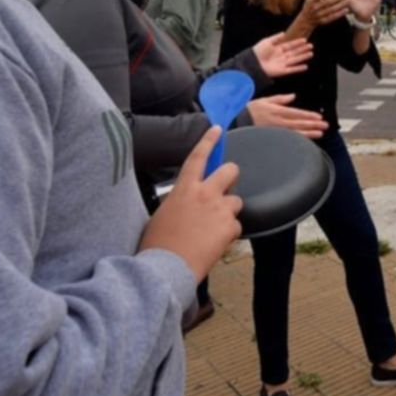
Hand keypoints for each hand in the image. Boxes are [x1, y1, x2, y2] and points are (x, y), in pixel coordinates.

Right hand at [139, 127, 242, 281]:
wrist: (165, 267)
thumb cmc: (157, 244)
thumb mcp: (163, 214)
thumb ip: (180, 202)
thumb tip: (188, 205)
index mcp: (184, 189)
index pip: (198, 157)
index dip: (208, 141)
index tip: (216, 129)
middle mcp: (205, 194)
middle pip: (230, 171)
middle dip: (231, 176)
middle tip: (225, 189)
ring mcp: (220, 209)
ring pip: (237, 201)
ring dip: (228, 212)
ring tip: (212, 228)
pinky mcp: (230, 227)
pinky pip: (236, 226)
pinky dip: (228, 234)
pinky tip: (214, 244)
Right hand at [246, 94, 328, 138]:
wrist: (235, 121)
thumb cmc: (248, 110)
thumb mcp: (264, 100)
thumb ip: (280, 99)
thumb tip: (292, 97)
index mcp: (276, 111)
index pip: (296, 113)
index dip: (308, 116)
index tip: (319, 118)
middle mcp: (277, 121)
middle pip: (299, 123)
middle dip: (313, 125)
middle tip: (325, 126)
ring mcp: (275, 130)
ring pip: (295, 132)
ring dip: (309, 133)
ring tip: (320, 134)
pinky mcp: (272, 137)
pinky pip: (287, 139)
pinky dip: (298, 140)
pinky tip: (306, 142)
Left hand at [251, 34, 312, 78]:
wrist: (253, 63)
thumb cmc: (258, 52)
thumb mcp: (267, 41)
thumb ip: (276, 37)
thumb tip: (284, 32)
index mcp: (278, 48)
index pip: (290, 45)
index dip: (297, 43)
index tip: (305, 40)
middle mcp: (281, 56)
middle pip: (294, 52)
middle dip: (303, 49)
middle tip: (311, 46)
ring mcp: (282, 64)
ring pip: (295, 60)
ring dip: (303, 57)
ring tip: (311, 54)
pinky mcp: (282, 71)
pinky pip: (292, 69)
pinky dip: (299, 68)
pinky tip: (306, 66)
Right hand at [292, 0, 350, 32]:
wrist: (306, 21)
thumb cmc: (309, 5)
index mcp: (311, 1)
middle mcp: (315, 8)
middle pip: (327, 3)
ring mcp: (320, 15)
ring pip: (332, 10)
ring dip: (341, 5)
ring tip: (349, 0)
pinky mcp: (324, 21)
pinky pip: (333, 17)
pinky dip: (339, 14)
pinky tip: (346, 10)